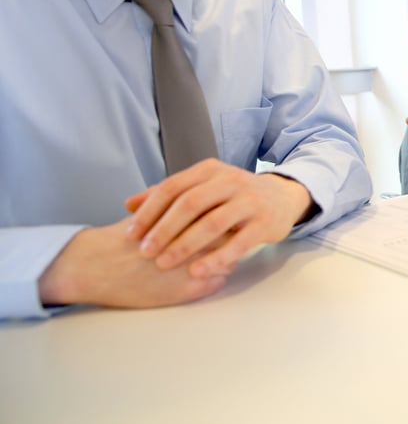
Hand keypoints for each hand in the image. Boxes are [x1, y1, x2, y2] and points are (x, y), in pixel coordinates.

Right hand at [37, 216, 231, 308]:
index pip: (224, 214)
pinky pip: (218, 282)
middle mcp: (196, 241)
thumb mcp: (153, 210)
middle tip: (225, 237)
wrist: (96, 267)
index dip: (225, 216)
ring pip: (229, 260)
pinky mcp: (189, 290)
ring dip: (224, 258)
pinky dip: (214, 277)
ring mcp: (195, 267)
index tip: (224, 218)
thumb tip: (201, 196)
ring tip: (212, 256)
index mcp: (188, 218)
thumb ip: (180, 204)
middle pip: (231, 236)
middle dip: (230, 236)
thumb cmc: (123, 238)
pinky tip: (202, 272)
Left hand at [123, 159, 312, 277]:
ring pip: (213, 223)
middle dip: (164, 229)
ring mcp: (250, 201)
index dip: (149, 211)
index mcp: (210, 170)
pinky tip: (198, 271)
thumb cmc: (234, 195)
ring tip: (165, 263)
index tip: (131, 234)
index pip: (173, 187)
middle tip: (145, 252)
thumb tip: (129, 204)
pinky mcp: (265, 223)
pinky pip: (238, 243)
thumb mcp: (204, 187)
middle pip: (191, 204)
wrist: (281, 196)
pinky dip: (216, 258)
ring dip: (185, 245)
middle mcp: (230, 181)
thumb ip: (169, 194)